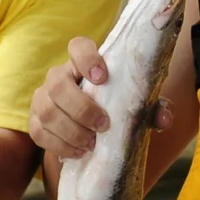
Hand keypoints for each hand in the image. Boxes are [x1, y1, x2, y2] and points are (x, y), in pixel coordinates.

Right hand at [27, 37, 175, 160]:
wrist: (91, 126)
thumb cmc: (115, 106)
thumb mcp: (135, 104)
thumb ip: (151, 107)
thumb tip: (164, 117)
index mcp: (83, 63)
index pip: (78, 46)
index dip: (86, 58)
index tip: (102, 77)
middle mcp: (59, 76)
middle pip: (58, 83)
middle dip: (81, 107)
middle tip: (103, 125)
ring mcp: (43, 98)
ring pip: (47, 110)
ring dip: (71, 130)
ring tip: (91, 144)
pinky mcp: (35, 121)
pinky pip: (39, 132)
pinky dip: (60, 145)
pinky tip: (78, 153)